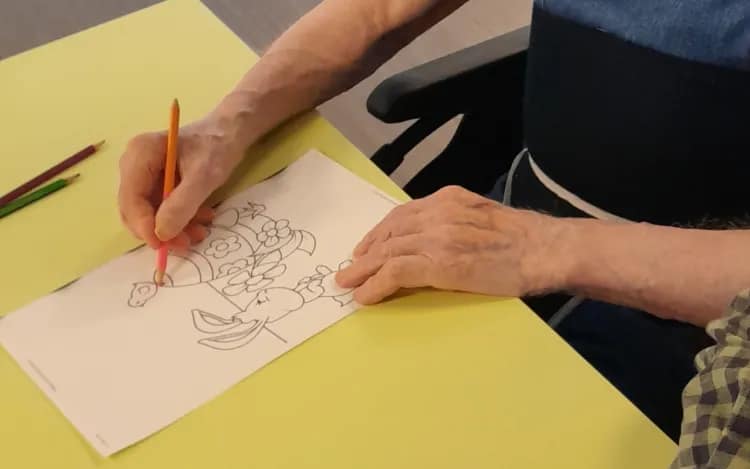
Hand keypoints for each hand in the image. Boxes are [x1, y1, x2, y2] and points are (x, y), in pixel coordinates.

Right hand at [118, 114, 248, 248]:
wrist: (229, 132)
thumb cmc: (216, 146)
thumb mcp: (204, 176)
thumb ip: (182, 204)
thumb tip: (162, 233)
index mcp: (140, 153)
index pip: (131, 198)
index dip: (144, 225)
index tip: (163, 244)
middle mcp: (134, 164)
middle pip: (135, 209)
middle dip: (159, 230)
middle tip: (186, 242)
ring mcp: (144, 174)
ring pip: (148, 213)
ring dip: (173, 228)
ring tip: (200, 231)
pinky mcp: (155, 183)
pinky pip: (160, 209)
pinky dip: (179, 219)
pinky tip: (200, 219)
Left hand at [335, 186, 572, 303]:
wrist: (543, 250)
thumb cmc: (522, 238)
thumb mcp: (482, 216)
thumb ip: (454, 220)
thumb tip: (432, 238)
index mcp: (446, 199)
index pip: (401, 215)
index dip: (379, 233)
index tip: (366, 248)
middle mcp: (436, 213)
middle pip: (389, 232)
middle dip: (365, 252)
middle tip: (350, 267)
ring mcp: (436, 237)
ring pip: (387, 252)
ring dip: (363, 270)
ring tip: (348, 283)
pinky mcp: (439, 263)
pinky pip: (395, 272)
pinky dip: (375, 284)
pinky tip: (365, 295)